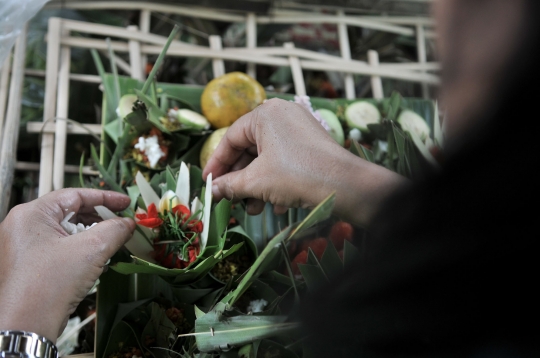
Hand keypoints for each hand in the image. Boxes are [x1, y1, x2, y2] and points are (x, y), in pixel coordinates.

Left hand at [0, 188, 134, 341]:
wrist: (24, 326)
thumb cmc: (49, 285)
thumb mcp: (91, 250)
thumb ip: (114, 230)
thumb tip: (128, 223)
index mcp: (32, 214)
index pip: (74, 195)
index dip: (105, 198)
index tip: (126, 203)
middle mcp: (22, 226)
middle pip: (69, 213)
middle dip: (99, 219)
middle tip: (121, 225)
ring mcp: (22, 246)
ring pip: (64, 231)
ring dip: (91, 236)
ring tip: (111, 244)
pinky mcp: (26, 265)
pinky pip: (57, 248)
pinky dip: (78, 250)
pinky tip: (95, 261)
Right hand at [203, 98, 406, 225]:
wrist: (345, 186)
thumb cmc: (297, 175)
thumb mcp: (256, 181)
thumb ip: (229, 185)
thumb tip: (212, 192)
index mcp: (266, 114)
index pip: (231, 138)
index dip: (217, 164)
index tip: (207, 182)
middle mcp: (282, 115)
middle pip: (250, 149)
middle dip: (240, 179)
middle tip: (230, 199)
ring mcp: (299, 128)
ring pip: (268, 158)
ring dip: (257, 185)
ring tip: (254, 208)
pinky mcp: (312, 144)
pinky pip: (285, 160)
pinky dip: (276, 181)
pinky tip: (276, 204)